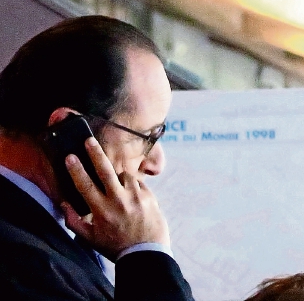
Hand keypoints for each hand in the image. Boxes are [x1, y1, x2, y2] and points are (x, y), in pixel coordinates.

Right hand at [61, 137, 169, 259]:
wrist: (146, 252)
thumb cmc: (115, 246)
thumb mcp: (90, 239)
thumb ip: (74, 221)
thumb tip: (63, 204)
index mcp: (101, 210)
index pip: (85, 185)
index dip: (76, 169)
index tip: (70, 156)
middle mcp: (118, 200)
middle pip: (105, 170)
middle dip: (95, 153)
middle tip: (89, 140)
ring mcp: (136, 196)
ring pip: (124, 175)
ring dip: (118, 176)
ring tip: (117, 186)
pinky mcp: (150, 196)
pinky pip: (138, 184)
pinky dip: (132, 186)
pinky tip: (131, 196)